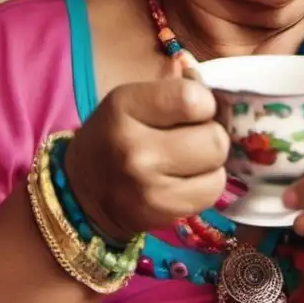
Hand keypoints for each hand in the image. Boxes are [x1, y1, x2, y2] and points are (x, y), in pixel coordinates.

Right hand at [62, 79, 230, 240]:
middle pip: (214, 139)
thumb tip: (222, 93)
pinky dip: (204, 186)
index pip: (194, 99)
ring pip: (218, 170)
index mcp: (124, 106)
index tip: (193, 110)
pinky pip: (210, 194)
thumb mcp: (134, 100)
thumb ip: (179, 89)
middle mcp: (134, 148)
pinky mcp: (160, 213)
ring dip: (210, 165)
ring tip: (186, 163)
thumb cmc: (116, 135)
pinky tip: (183, 182)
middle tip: (191, 139)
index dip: (205, 104)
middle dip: (210, 136)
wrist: (81, 192)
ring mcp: (147, 187)